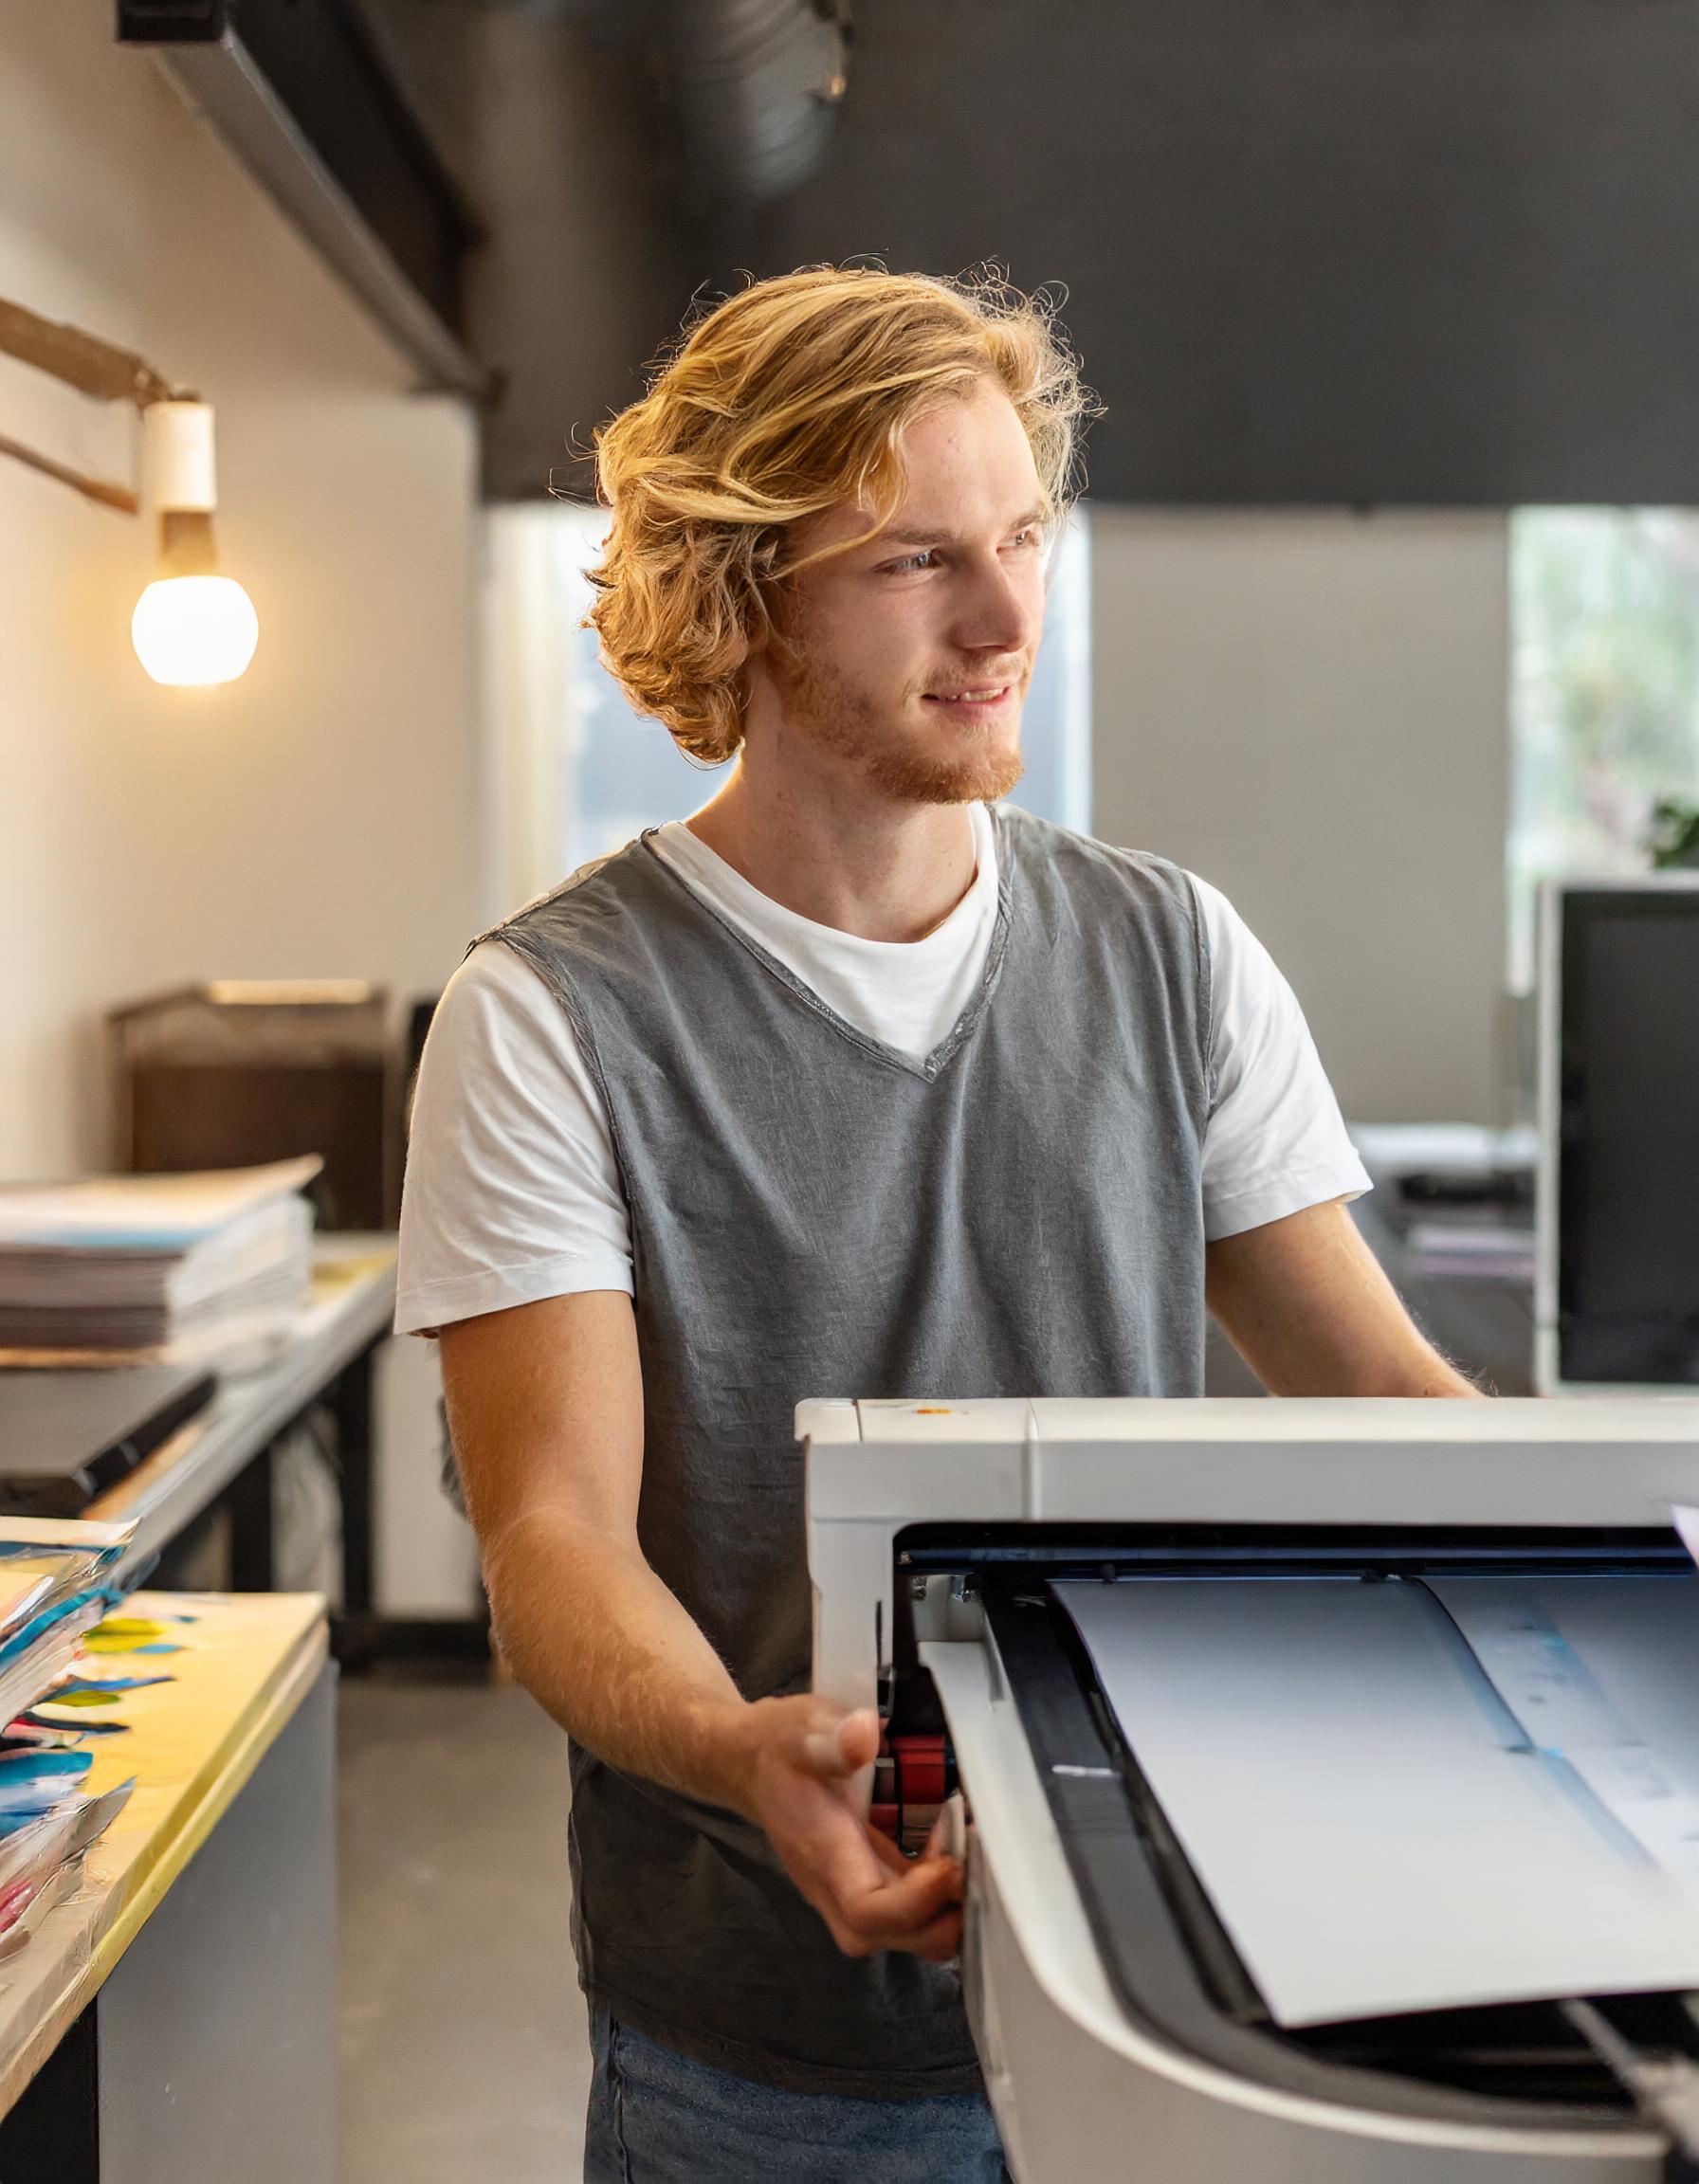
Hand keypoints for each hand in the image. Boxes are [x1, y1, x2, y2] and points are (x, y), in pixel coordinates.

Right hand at [729, 1695, 963, 1961]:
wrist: (758, 1764)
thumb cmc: (781, 1750)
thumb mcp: (802, 1732)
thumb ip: (832, 1740)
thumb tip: (865, 1735)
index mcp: (824, 1860)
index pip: (867, 1913)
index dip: (914, 1902)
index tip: (948, 1863)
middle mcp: (844, 1891)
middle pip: (903, 1936)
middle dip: (950, 1910)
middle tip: (979, 1855)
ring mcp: (865, 1891)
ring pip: (921, 1929)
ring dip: (959, 1898)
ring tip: (979, 1843)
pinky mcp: (883, 1882)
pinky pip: (925, 1906)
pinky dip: (955, 1884)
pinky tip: (970, 1838)